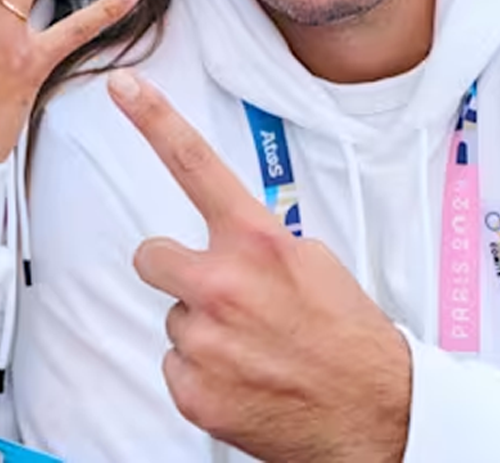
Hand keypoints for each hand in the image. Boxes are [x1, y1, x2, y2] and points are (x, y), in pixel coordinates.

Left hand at [109, 70, 410, 462]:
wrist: (375, 414)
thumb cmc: (348, 336)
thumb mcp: (313, 264)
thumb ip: (259, 243)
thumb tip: (230, 241)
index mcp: (257, 242)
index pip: (195, 164)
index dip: (154, 118)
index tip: (124, 86)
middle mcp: (222, 285)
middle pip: (154, 255)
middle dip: (176, 269)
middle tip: (218, 292)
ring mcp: (203, 340)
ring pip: (173, 318)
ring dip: (202, 328)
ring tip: (253, 346)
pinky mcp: (192, 390)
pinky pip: (175, 366)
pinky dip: (204, 373)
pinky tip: (243, 378)